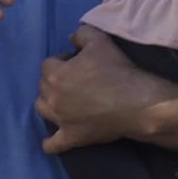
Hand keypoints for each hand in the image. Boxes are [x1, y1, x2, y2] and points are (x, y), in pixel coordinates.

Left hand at [37, 26, 162, 153]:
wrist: (135, 103)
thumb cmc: (117, 70)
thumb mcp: (100, 40)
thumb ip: (80, 34)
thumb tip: (70, 39)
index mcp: (56, 74)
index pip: (47, 64)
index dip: (61, 60)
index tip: (75, 62)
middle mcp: (52, 98)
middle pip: (43, 86)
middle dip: (54, 80)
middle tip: (74, 80)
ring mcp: (60, 120)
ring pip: (42, 109)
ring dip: (48, 103)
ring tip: (63, 101)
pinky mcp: (71, 137)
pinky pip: (52, 144)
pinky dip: (50, 143)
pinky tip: (51, 141)